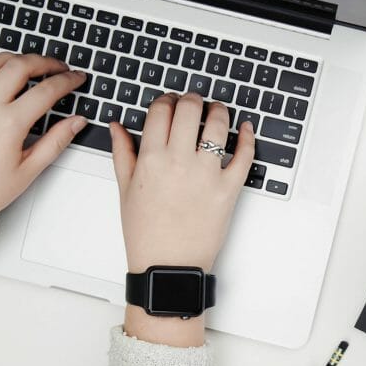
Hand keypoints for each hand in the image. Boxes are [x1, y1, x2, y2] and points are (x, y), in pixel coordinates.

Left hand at [0, 53, 87, 217]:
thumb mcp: (28, 170)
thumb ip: (56, 141)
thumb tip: (76, 122)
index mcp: (8, 124)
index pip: (46, 90)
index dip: (67, 80)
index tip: (76, 78)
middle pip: (20, 65)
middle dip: (45, 61)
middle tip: (58, 67)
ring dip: (16, 59)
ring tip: (30, 65)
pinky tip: (3, 80)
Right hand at [110, 93, 255, 273]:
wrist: (168, 266)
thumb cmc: (146, 233)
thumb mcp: (125, 190)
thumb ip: (122, 152)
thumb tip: (117, 126)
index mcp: (151, 159)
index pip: (161, 111)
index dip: (166, 100)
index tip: (170, 102)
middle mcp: (179, 162)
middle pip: (189, 109)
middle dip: (192, 99)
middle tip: (194, 102)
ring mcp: (206, 174)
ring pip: (218, 125)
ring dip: (219, 111)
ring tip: (217, 111)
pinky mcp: (229, 189)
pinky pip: (244, 155)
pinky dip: (248, 137)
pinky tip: (246, 129)